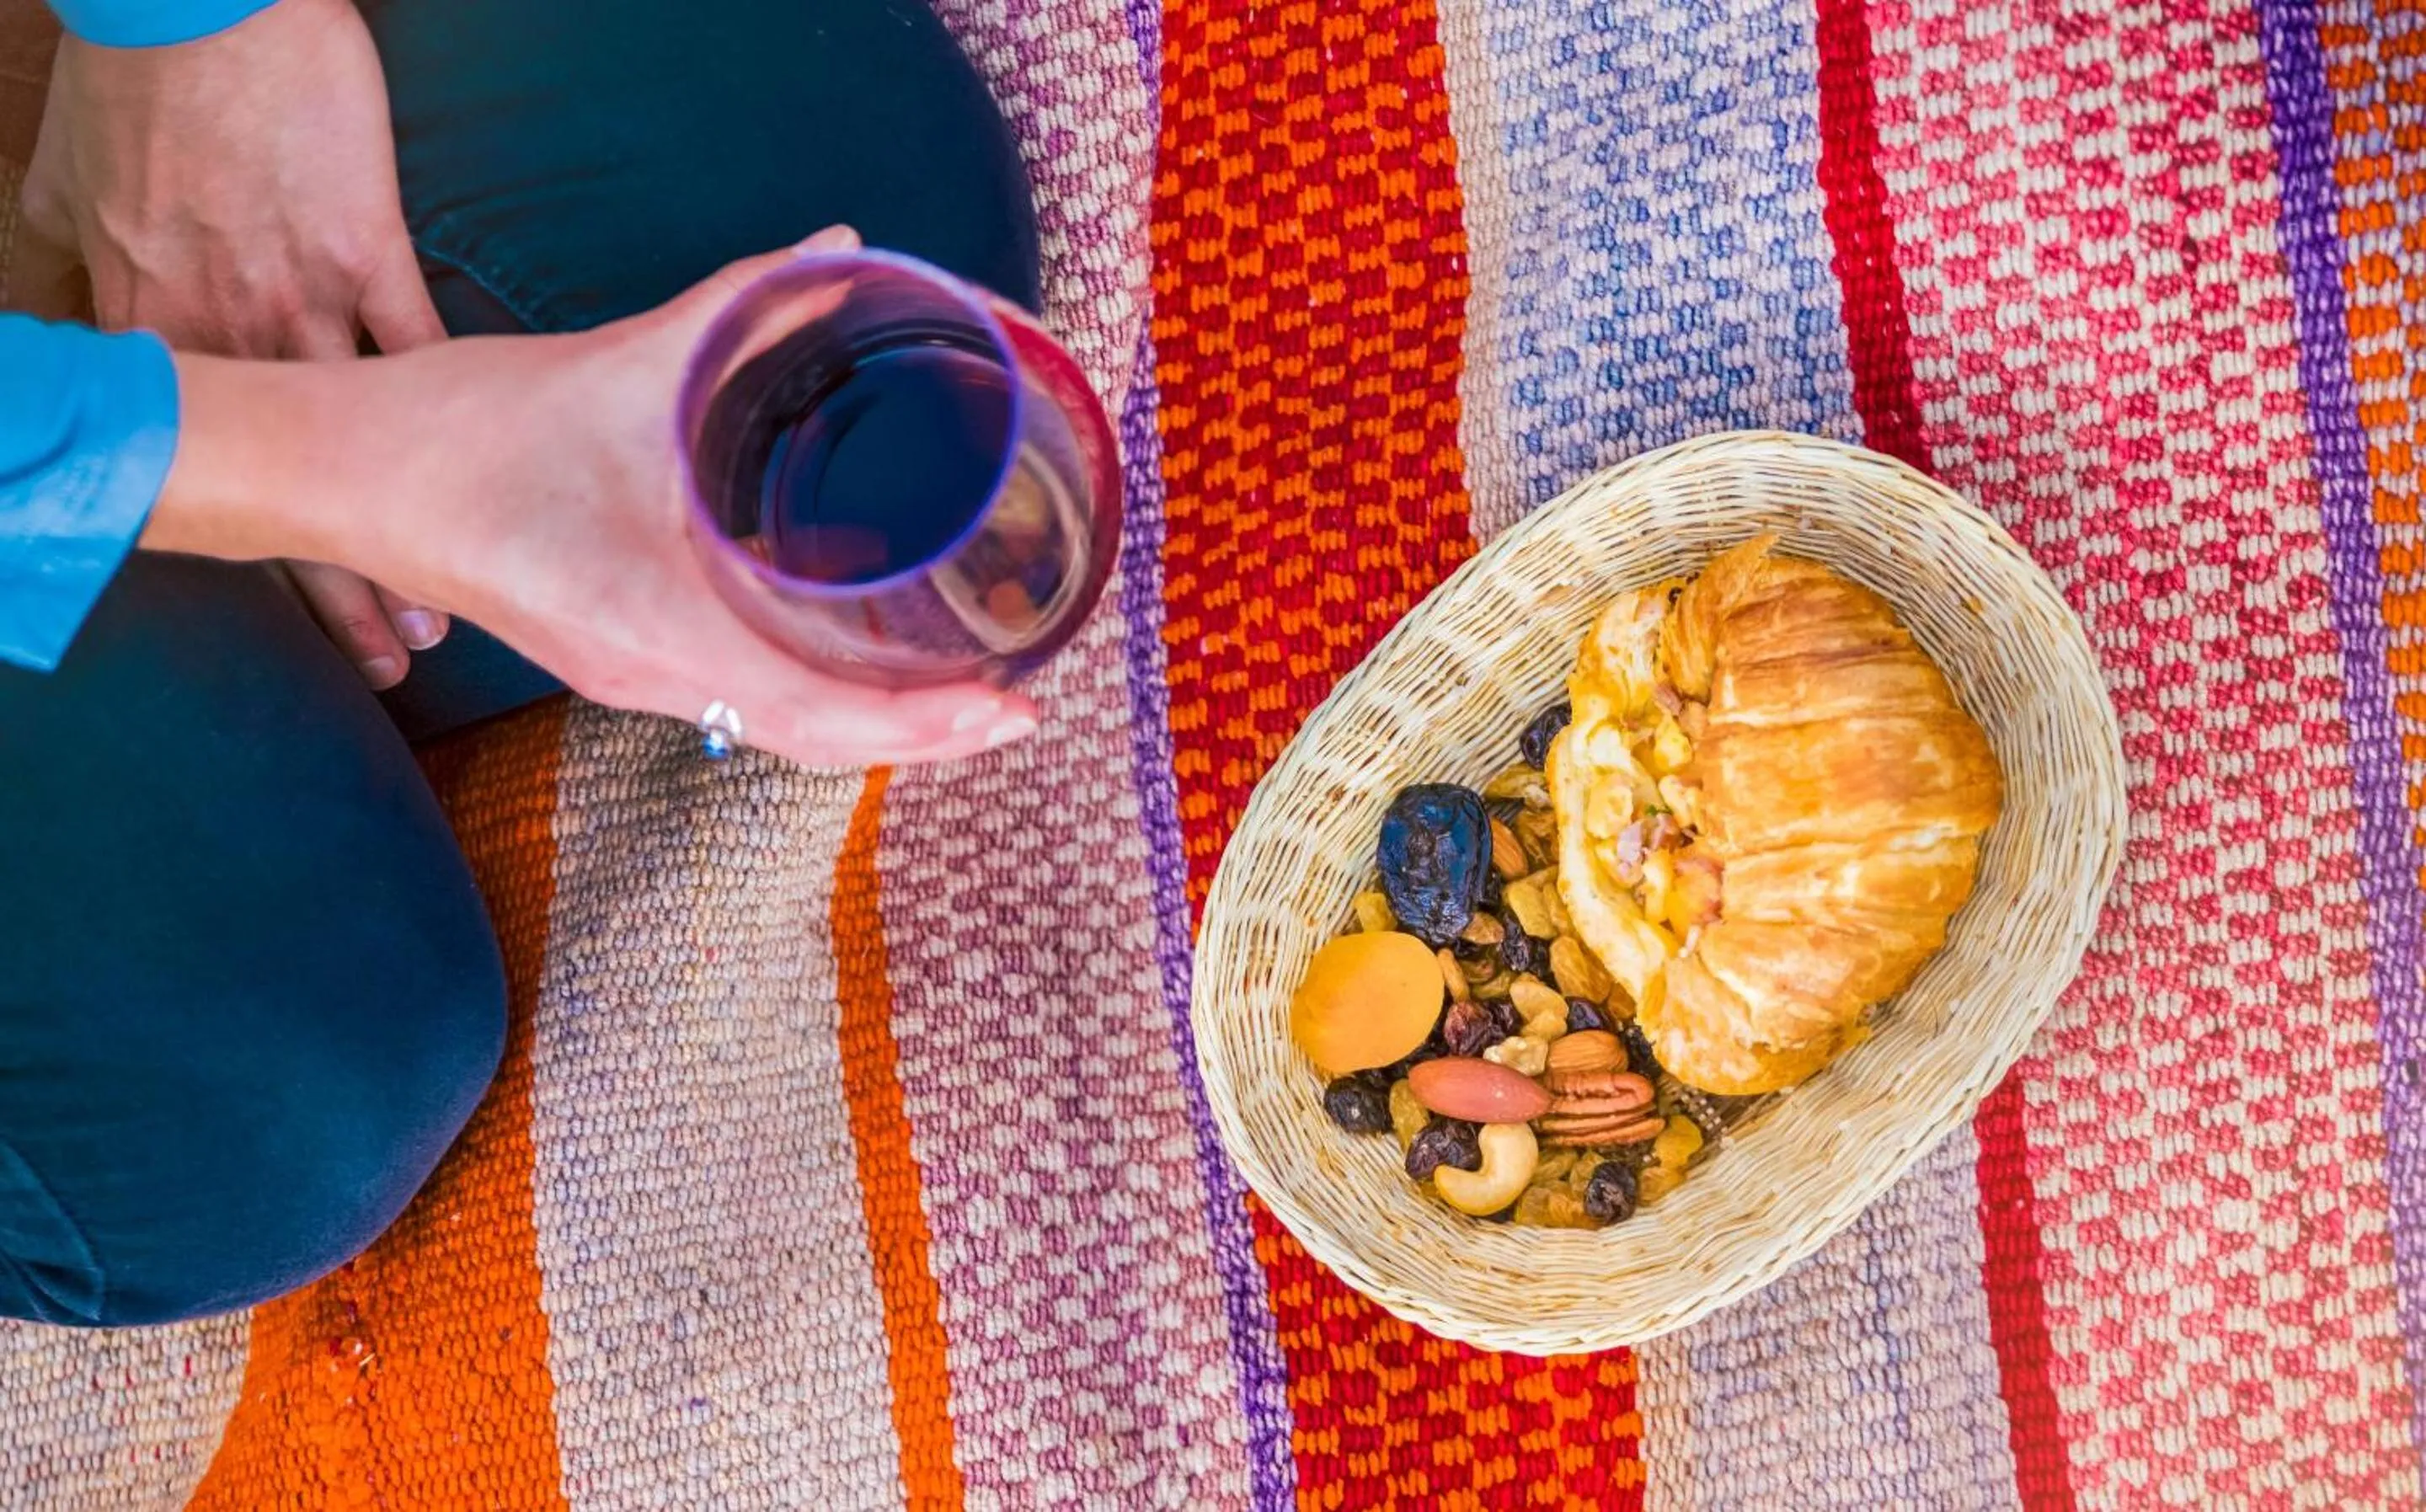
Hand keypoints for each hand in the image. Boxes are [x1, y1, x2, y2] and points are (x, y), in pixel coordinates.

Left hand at [17, 0, 448, 686]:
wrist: (193, 6)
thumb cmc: (135, 89)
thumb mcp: (71, 189)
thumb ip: (87, 265)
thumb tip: (93, 314)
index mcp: (155, 325)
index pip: (206, 470)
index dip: (247, 554)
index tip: (282, 614)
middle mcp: (227, 328)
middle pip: (288, 485)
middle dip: (334, 586)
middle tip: (386, 657)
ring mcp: (299, 293)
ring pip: (359, 441)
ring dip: (407, 531)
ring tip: (445, 612)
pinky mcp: (363, 244)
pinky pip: (413, 342)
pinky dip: (453, 413)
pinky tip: (495, 477)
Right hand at [147, 227, 1040, 768]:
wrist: (341, 474)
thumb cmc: (463, 435)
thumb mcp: (617, 367)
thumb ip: (740, 308)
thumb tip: (841, 256)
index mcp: (657, 631)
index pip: (817, 712)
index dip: (920, 722)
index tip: (1004, 709)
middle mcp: (651, 676)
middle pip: (811, 743)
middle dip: (921, 737)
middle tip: (1015, 711)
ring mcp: (628, 676)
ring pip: (774, 732)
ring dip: (871, 727)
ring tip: (959, 700)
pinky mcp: (614, 654)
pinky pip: (736, 703)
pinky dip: (812, 700)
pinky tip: (854, 667)